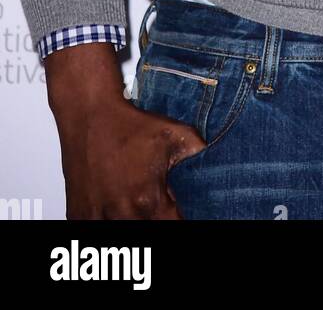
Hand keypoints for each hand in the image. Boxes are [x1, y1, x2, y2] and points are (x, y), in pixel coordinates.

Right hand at [46, 42, 206, 218]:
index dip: (179, 220)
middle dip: (157, 220)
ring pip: (122, 236)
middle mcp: (120, 215)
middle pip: (148, 233)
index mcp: (148, 202)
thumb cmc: (129, 124)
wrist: (90, 113)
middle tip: (159, 205)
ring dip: (132, 221)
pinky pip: (97, 230)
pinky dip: (109, 220)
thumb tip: (216, 164)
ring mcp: (96, 218)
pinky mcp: (78, 216)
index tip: (178, 211)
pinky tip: (116, 207)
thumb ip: (199, 153)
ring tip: (136, 204)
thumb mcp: (175, 134)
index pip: (173, 229)